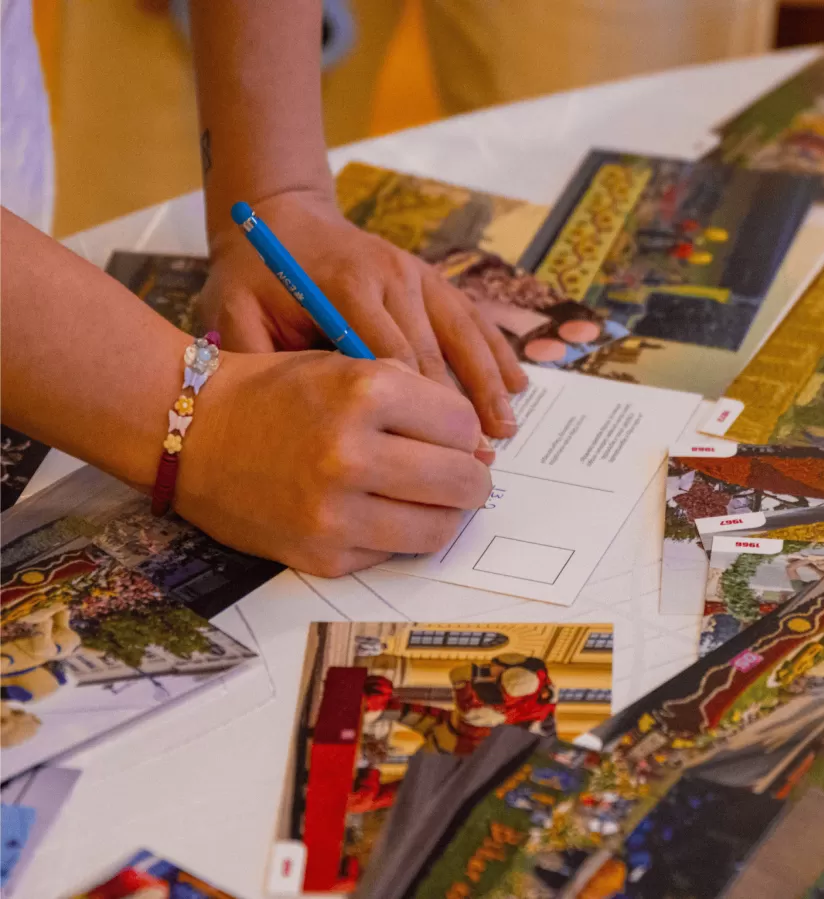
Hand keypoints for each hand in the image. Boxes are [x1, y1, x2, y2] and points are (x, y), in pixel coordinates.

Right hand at [175, 349, 494, 576]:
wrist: (190, 433)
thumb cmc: (276, 393)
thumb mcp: (349, 368)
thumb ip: (417, 400)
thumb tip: (480, 447)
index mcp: (365, 393)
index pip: (463, 425)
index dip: (465, 432)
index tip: (454, 436)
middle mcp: (351, 453)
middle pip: (463, 481)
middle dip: (471, 479)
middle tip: (462, 476)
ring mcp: (334, 512)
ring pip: (439, 528)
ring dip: (446, 514)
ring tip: (430, 498)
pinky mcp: (321, 555)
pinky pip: (393, 553)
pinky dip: (398, 535)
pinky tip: (380, 513)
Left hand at [199, 188, 527, 437]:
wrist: (280, 218)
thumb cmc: (253, 278)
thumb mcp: (234, 314)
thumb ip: (259, 362)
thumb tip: (289, 422)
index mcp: (346, 288)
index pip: (390, 359)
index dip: (414, 411)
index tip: (429, 457)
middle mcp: (390, 277)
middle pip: (433, 355)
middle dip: (455, 412)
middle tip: (473, 464)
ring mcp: (415, 274)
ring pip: (461, 337)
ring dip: (486, 385)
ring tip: (505, 430)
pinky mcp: (429, 277)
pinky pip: (470, 317)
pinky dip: (495, 352)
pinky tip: (517, 385)